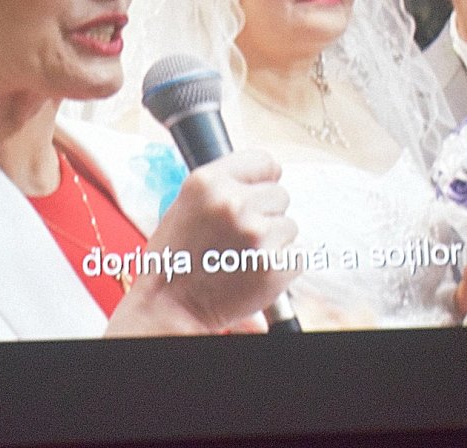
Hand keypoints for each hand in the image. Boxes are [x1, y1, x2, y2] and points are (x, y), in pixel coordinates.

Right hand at [107, 149, 297, 336]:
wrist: (172, 306)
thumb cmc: (176, 258)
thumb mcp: (188, 204)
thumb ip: (226, 185)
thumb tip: (270, 173)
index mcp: (209, 182)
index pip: (264, 161)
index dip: (263, 179)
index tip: (258, 193)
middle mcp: (233, 203)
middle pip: (280, 194)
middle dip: (266, 214)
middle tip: (239, 237)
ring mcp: (255, 234)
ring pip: (289, 226)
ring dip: (273, 241)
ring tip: (243, 256)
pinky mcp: (273, 264)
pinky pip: (295, 255)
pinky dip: (280, 266)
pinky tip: (253, 272)